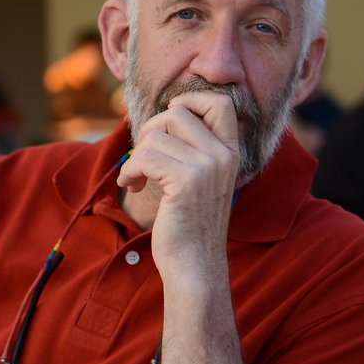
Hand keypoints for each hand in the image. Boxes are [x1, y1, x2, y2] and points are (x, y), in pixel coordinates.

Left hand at [118, 91, 239, 279]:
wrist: (195, 265)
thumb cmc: (191, 222)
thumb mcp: (201, 178)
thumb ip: (194, 147)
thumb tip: (168, 111)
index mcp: (231, 151)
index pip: (220, 102)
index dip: (190, 99)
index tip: (169, 119)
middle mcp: (223, 155)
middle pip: (178, 112)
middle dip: (151, 130)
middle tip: (145, 157)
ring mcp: (207, 167)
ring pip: (156, 134)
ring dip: (137, 155)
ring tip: (139, 176)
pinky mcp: (186, 182)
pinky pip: (146, 157)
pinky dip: (131, 170)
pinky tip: (134, 185)